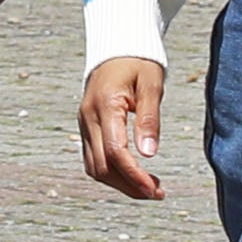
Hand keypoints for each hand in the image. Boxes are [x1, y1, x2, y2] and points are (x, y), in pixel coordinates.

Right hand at [79, 54, 167, 201]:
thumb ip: (149, 119)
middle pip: (102, 166)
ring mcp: (84, 124)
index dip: (135, 175)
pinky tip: (133, 175)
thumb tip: (149, 154)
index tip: (155, 189)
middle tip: (157, 192)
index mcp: (105, 105)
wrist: (117, 48)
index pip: (115, 152)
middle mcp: (88, 117)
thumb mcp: (151, 85)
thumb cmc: (138, 63)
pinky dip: (112, 173)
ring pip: (95, 168)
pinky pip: (93, 159)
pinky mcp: (86, 128)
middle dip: (129, 185)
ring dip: (120, 183)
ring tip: (149, 187)